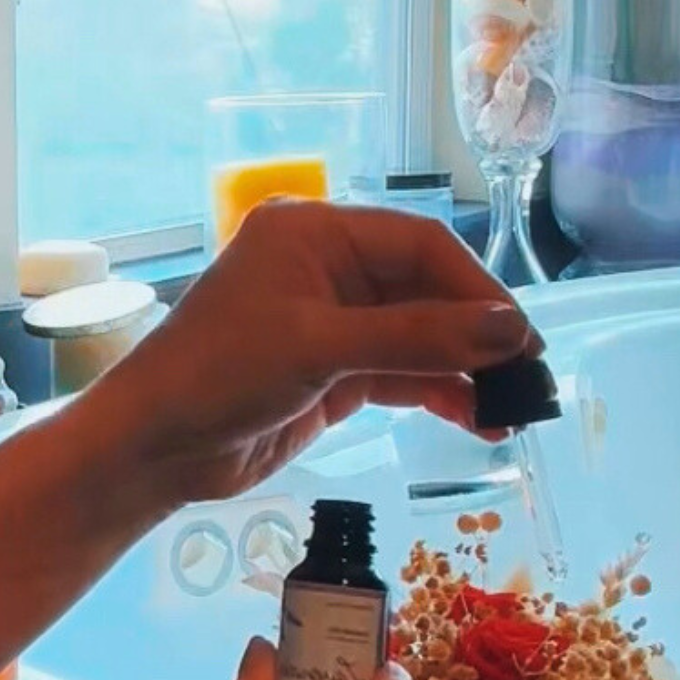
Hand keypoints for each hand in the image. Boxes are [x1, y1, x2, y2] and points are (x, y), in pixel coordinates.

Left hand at [89, 201, 538, 503]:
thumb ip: (417, 338)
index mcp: (314, 233)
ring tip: (512, 409)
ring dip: (463, 370)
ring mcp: (327, 322)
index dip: (477, 290)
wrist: (150, 446)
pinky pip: (399, 372)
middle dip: (477, 334)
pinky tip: (476, 418)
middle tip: (529, 378)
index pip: (419, 245)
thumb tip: (512, 330)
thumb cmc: (217, 375)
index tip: (523, 337)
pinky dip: (437, 392)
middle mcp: (324, 267)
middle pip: (425, 290)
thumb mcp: (318, 349)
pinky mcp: (328, 372)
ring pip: (418, 336)